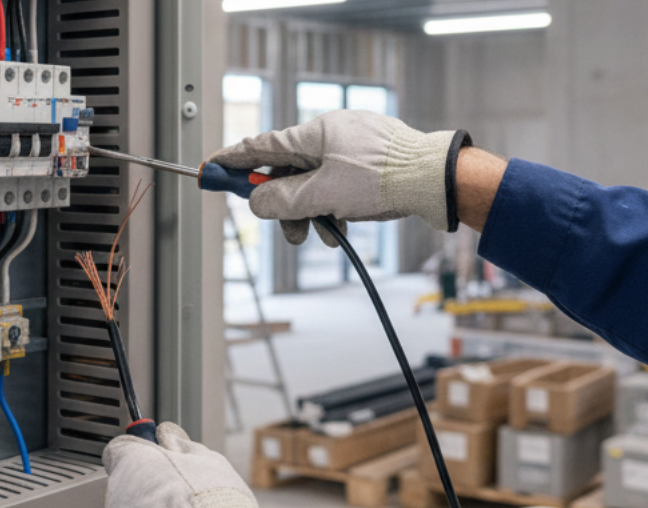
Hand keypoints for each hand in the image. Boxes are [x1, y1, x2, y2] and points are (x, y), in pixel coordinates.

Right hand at [208, 110, 471, 245]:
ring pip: (313, 183)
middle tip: (285, 228)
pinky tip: (342, 225)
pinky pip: (336, 185)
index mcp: (315, 133)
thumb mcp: (322, 195)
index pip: (261, 147)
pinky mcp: (369, 164)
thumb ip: (282, 200)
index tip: (211, 168)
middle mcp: (330, 135)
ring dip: (310, 212)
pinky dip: (332, 207)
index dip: (233, 161)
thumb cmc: (383, 179)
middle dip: (284, 204)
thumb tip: (256, 201)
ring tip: (324, 233)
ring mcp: (351, 148)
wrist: (435, 180)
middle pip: (288, 171)